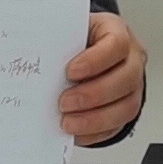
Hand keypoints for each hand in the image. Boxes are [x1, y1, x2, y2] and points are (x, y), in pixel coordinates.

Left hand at [61, 12, 146, 144]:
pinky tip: (76, 131)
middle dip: (93, 94)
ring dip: (96, 119)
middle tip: (65, 102)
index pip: (116, 44)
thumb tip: (30, 55)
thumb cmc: (77, 41)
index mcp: (116, 32)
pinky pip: (117, 126)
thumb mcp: (70, 31)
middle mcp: (131, 60)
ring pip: (127, 106)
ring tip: (68, 122)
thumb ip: (57, 41)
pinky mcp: (126, 109)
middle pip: (125, 78)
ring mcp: (132, 87)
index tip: (70, 72)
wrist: (86, 52)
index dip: (95, 60)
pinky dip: (95, 132)